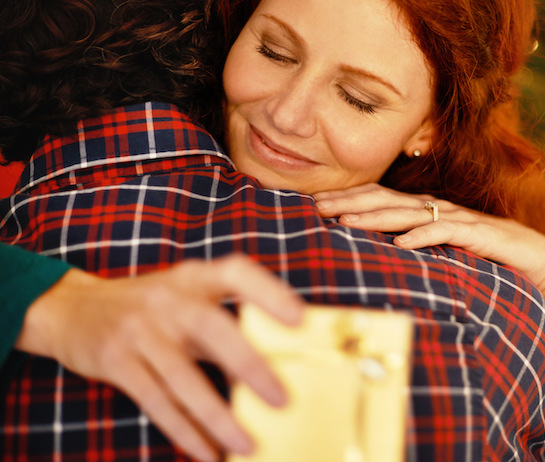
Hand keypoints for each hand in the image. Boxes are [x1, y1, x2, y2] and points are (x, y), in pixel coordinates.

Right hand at [17, 254, 303, 461]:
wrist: (71, 308)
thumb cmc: (149, 306)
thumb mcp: (184, 297)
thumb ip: (224, 321)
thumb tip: (280, 362)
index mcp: (193, 278)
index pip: (236, 274)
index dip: (269, 293)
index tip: (300, 318)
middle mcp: (168, 300)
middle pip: (212, 328)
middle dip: (248, 365)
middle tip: (282, 399)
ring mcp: (139, 331)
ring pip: (182, 377)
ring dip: (217, 415)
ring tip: (248, 444)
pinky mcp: (116, 362)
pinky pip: (155, 401)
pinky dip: (184, 430)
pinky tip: (208, 452)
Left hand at [314, 183, 544, 344]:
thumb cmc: (492, 265)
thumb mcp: (446, 261)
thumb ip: (417, 257)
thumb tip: (376, 262)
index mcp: (431, 215)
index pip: (383, 201)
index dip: (350, 200)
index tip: (313, 205)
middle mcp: (444, 212)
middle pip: (390, 201)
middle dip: (352, 202)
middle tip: (315, 206)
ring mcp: (466, 222)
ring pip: (414, 213)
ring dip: (378, 217)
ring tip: (345, 222)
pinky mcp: (488, 236)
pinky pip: (453, 234)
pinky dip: (426, 236)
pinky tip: (402, 243)